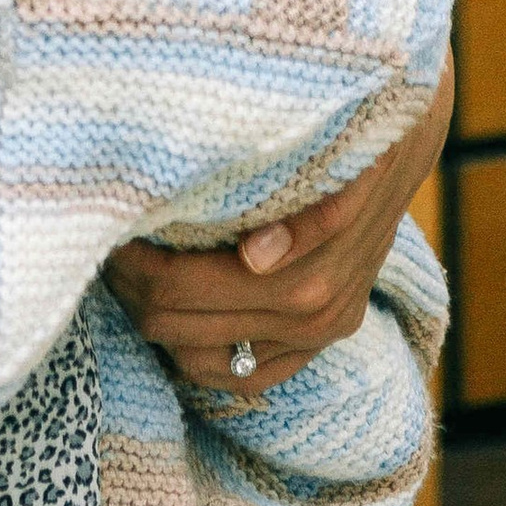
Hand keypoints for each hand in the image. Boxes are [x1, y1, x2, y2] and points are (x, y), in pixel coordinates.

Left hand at [102, 63, 453, 390]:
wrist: (402, 132)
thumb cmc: (340, 127)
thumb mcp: (321, 149)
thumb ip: (297, 207)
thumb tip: (256, 256)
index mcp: (306, 277)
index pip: (177, 288)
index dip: (126, 260)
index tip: (104, 222)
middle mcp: (311, 315)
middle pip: (176, 325)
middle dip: (129, 286)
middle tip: (104, 238)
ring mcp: (316, 335)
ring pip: (198, 359)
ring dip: (155, 316)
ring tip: (130, 266)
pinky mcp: (320, 342)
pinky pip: (242, 378)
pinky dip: (196, 354)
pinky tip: (174, 311)